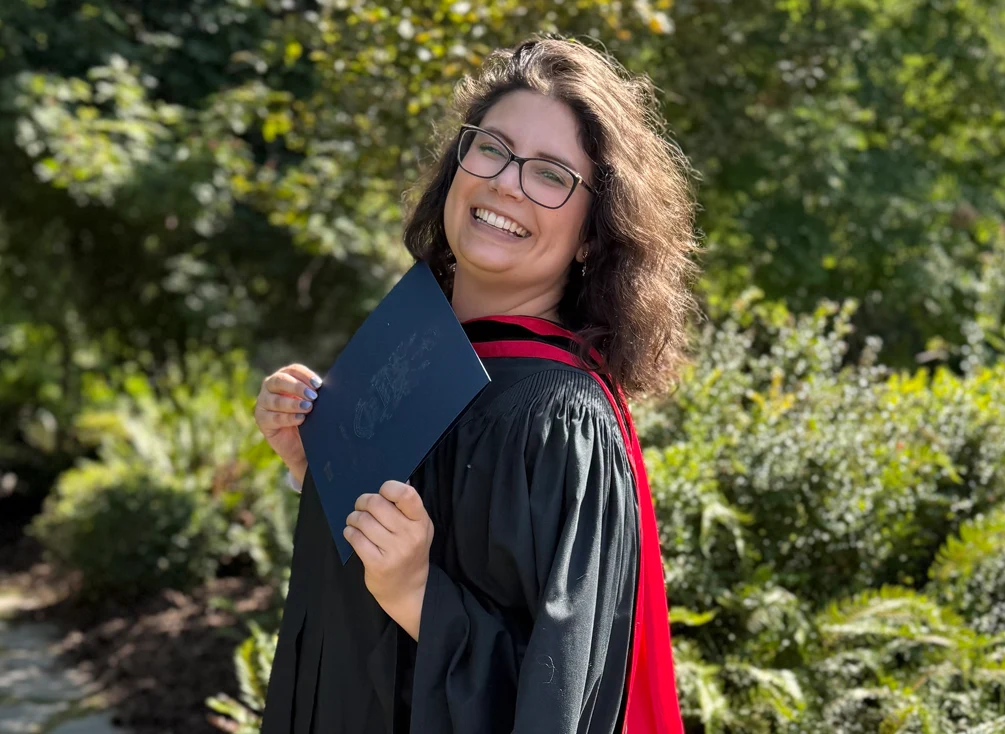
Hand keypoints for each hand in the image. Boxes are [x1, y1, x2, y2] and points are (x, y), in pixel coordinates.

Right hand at [253, 363, 322, 481]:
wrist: (301, 445)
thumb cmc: (308, 419)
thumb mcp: (313, 403)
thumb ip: (315, 393)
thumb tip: (328, 387)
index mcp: (285, 377)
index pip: (293, 370)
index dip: (306, 376)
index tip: (319, 385)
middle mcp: (270, 386)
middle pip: (280, 380)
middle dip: (297, 388)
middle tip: (313, 396)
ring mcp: (263, 402)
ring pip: (275, 399)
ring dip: (293, 403)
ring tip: (308, 408)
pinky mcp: (261, 419)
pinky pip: (273, 417)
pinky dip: (288, 418)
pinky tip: (300, 419)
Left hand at [344, 480, 432, 638]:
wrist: (408, 589)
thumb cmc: (411, 551)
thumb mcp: (419, 528)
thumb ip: (409, 506)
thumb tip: (401, 479)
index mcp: (421, 521)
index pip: (406, 494)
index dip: (389, 488)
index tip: (382, 493)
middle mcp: (410, 535)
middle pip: (377, 504)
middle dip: (363, 502)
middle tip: (361, 507)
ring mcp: (394, 551)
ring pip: (363, 521)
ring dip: (353, 518)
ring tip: (355, 521)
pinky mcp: (377, 564)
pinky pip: (356, 539)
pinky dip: (349, 533)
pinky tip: (352, 534)